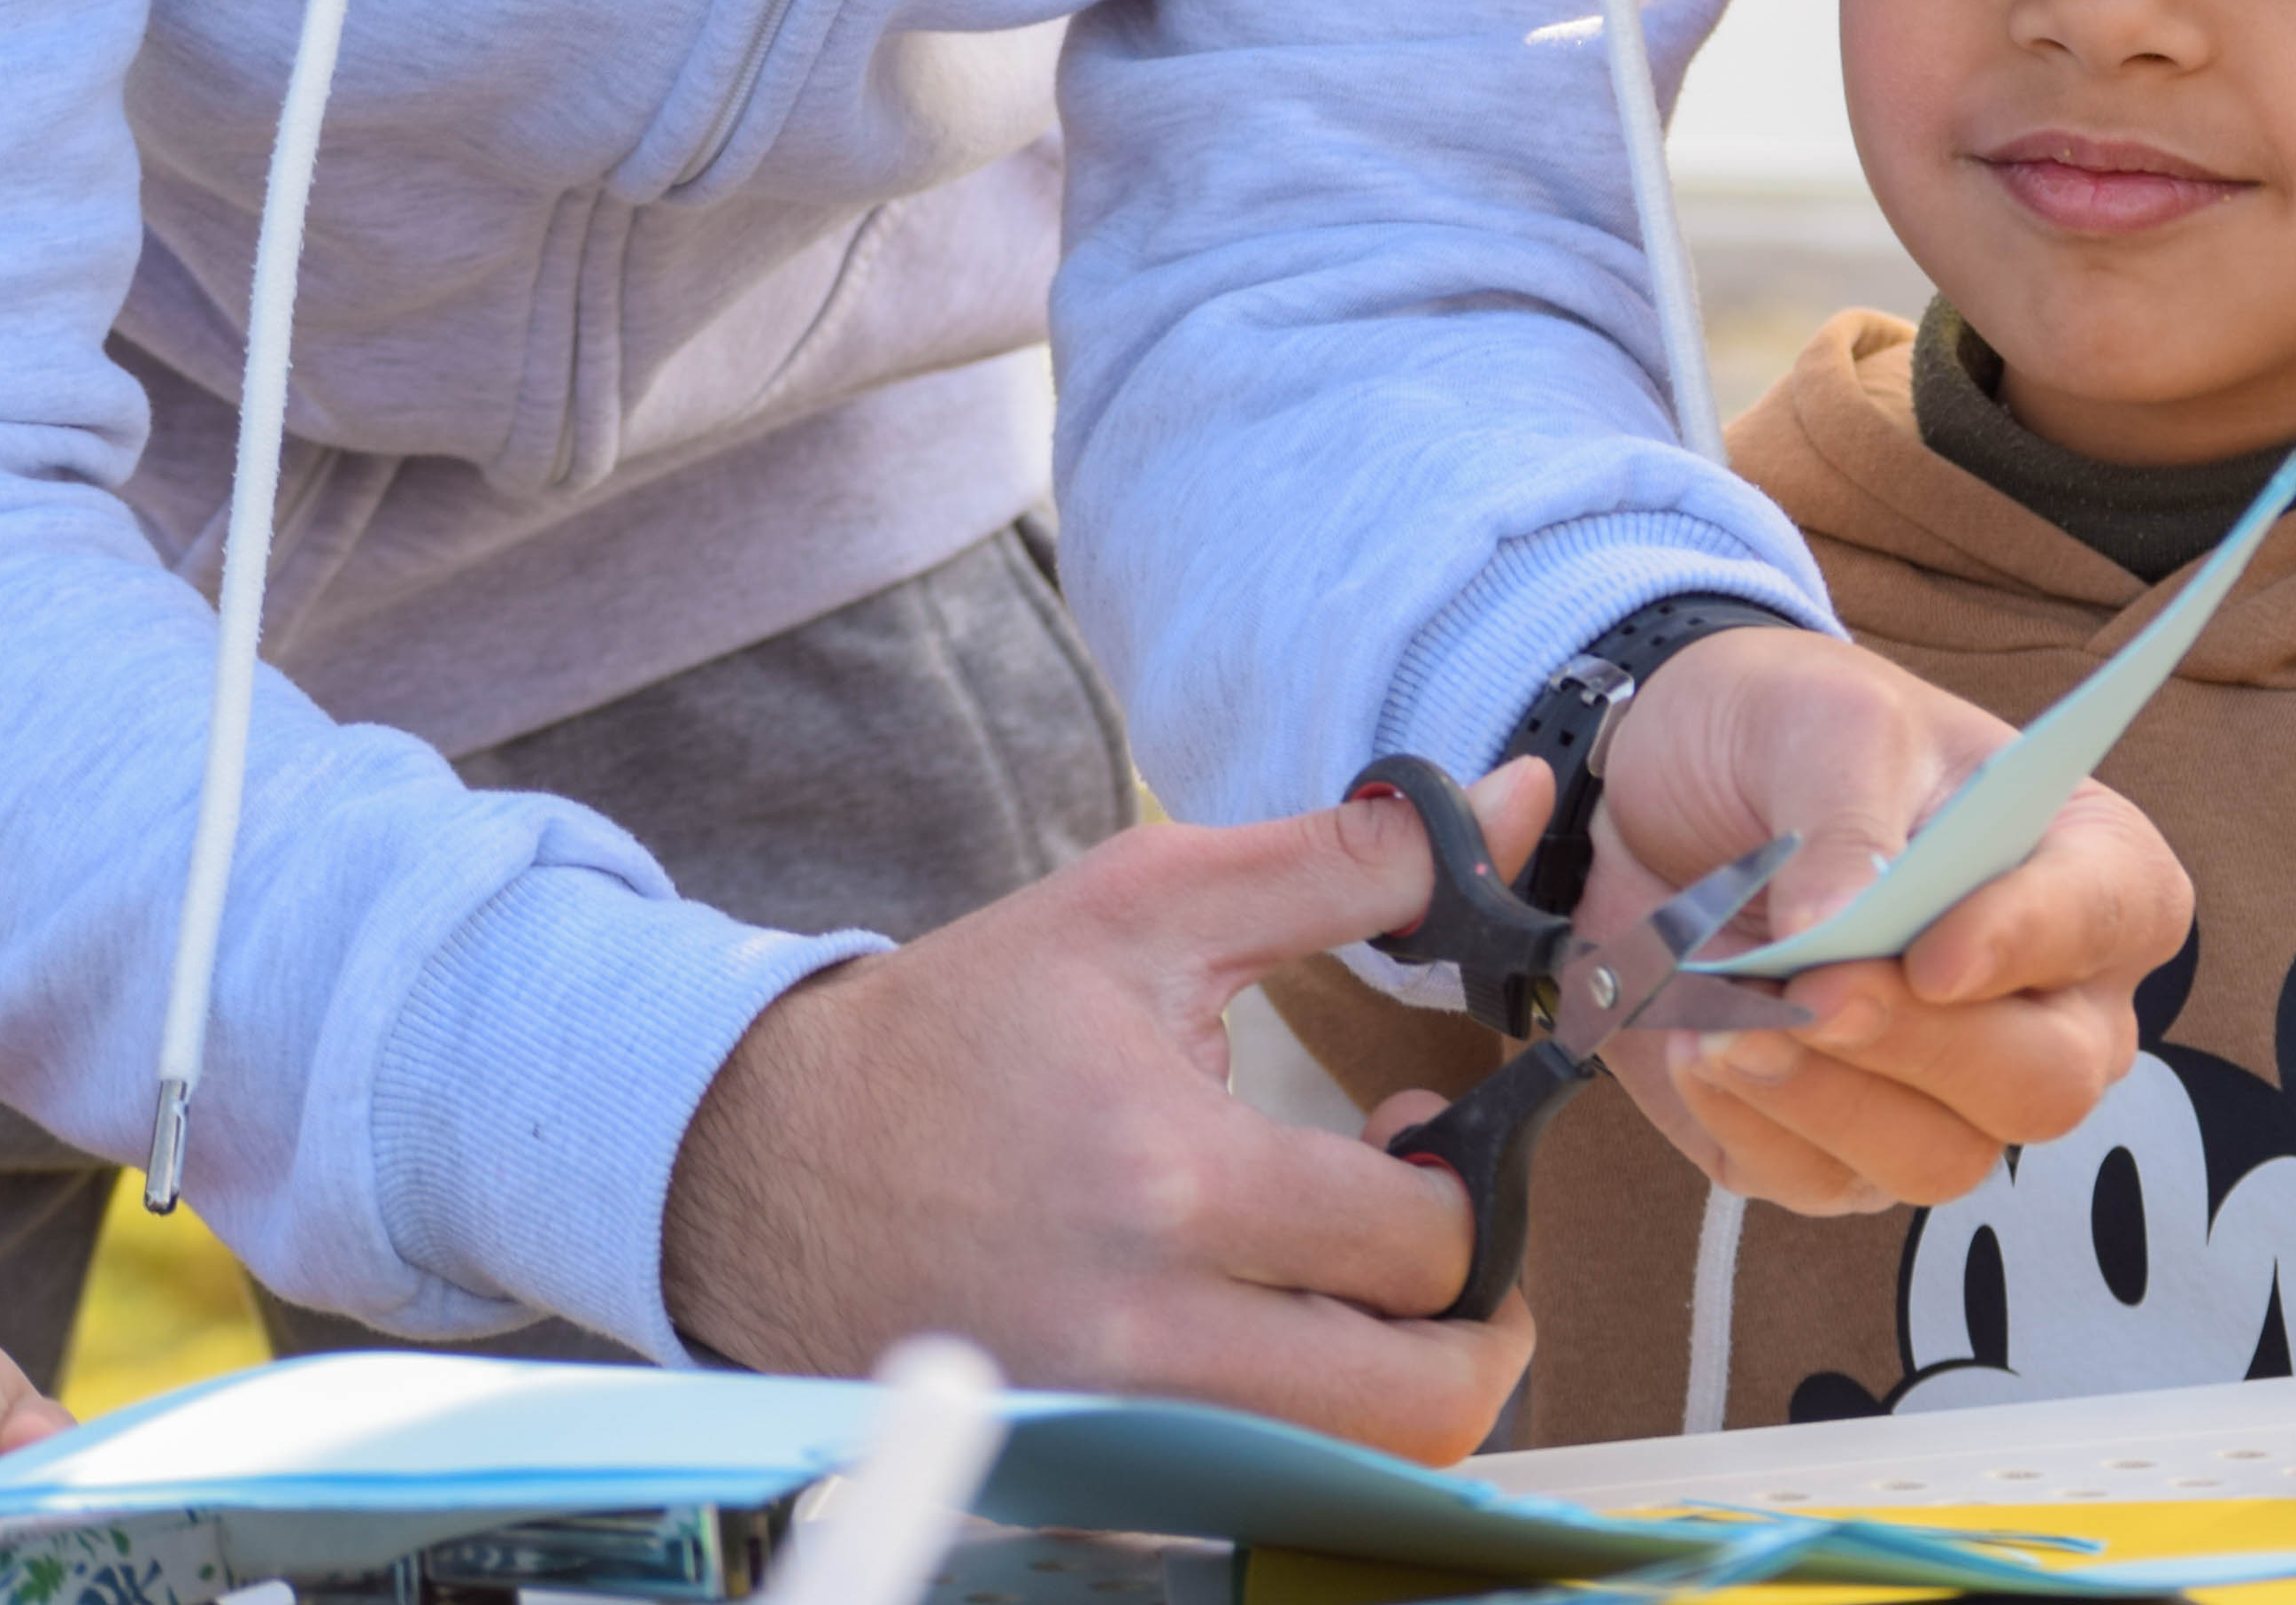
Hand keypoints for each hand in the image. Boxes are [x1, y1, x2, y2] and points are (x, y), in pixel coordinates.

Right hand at [666, 766, 1544, 1459]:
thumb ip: (1351, 860)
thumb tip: (1525, 802)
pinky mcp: (1086, 1473)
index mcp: (1169, 1177)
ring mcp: (1114, 1425)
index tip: (1419, 1131)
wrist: (770, 1159)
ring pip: (1352, 1473)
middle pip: (1417, 1403)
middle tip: (1439, 1242)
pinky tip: (1270, 1334)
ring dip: (1398, 1385)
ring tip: (1361, 1288)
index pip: (1423, 1240)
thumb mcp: (1147, 904)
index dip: (1466, 1182)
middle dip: (1470, 1316)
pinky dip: (1302, 1433)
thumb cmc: (966, 1026)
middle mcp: (1145, 1333)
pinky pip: (1258, 1493)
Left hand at [1583, 628, 2186, 1214]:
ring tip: (1723, 1023)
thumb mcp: (1821, 720)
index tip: (1933, 953)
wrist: (1661, 796)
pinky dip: (1749, 1117)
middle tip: (1811, 990)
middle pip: (2046, 1082)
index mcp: (2084, 869)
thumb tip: (1837, 923)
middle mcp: (2048, 1007)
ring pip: (1940, 1160)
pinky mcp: (1844, 1153)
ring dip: (1824, 1095)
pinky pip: (1820, 1182)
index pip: (2110, 918)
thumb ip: (1845, 815)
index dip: (2030, 942)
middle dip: (1921, 1045)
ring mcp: (1954, 1097)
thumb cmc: (1788, 741)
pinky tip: (1695, 1043)